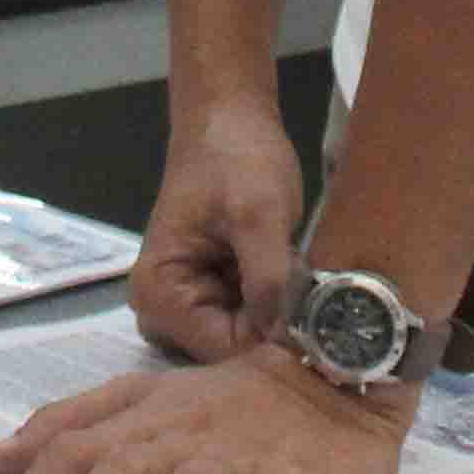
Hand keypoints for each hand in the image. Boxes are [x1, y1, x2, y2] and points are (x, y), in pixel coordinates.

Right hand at [125, 102, 301, 365]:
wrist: (232, 119)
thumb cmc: (237, 159)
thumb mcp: (258, 215)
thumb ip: (268, 281)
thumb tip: (287, 342)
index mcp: (159, 296)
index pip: (224, 353)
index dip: (273, 340)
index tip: (315, 315)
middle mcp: (163, 313)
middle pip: (233, 354)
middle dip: (276, 325)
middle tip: (303, 280)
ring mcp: (188, 307)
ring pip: (249, 340)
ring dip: (280, 312)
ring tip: (295, 268)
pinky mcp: (213, 297)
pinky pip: (253, 321)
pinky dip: (278, 302)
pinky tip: (289, 270)